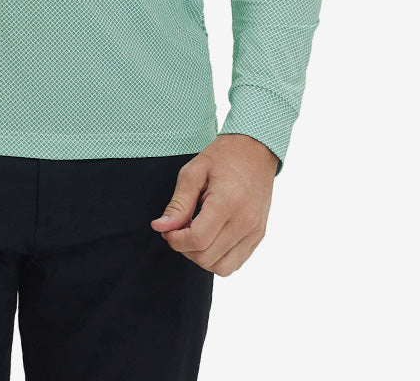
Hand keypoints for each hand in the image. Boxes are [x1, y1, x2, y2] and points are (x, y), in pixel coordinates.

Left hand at [149, 133, 279, 275]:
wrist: (255, 150)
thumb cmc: (222, 157)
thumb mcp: (193, 172)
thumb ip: (178, 204)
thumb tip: (160, 227)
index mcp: (228, 203)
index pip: (197, 240)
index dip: (175, 240)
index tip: (167, 228)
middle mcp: (246, 222)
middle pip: (207, 258)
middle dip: (184, 248)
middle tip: (178, 228)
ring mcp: (255, 232)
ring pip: (222, 268)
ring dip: (201, 257)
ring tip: (194, 233)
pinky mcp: (259, 236)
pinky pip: (235, 263)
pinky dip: (217, 257)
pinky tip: (210, 236)